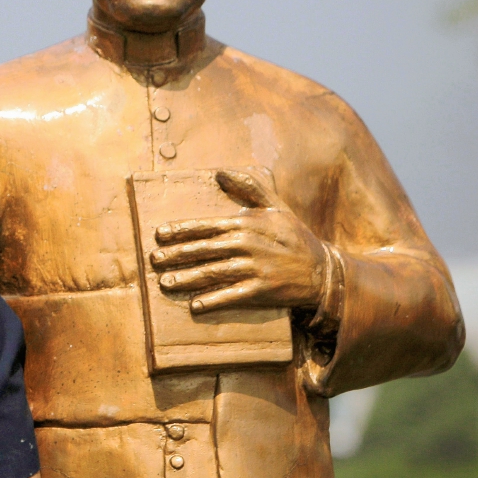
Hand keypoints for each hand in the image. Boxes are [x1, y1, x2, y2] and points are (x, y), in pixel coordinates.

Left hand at [150, 170, 328, 313]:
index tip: (159, 235)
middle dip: (176, 255)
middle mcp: (246, 245)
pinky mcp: (262, 290)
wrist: (323, 270)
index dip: (181, 230)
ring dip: (187, 278)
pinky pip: (232, 296)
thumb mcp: (276, 206)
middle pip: (203, 250)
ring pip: (213, 273)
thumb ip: (249, 187)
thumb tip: (220, 173)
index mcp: (246, 224)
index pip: (206, 226)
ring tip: (166, 282)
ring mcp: (254, 268)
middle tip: (154, 260)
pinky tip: (195, 305)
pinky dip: (213, 301)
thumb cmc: (295, 236)